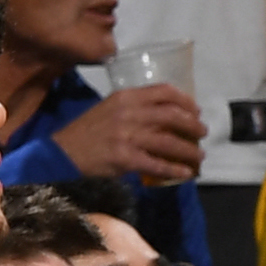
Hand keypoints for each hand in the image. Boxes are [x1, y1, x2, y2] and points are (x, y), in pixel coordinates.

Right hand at [53, 81, 205, 185]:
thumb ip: (135, 107)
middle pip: (172, 116)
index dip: (186, 101)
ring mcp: (127, 136)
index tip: (196, 110)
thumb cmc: (89, 130)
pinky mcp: (125, 158)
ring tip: (199, 155)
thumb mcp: (110, 108)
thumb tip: (168, 113)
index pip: (163, 92)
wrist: (63, 152)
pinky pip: (158, 164)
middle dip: (193, 125)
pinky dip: (175, 170)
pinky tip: (186, 173)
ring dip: (189, 150)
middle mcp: (128, 113)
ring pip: (169, 142)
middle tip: (202, 133)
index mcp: (126, 97)